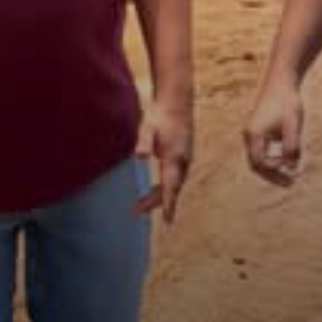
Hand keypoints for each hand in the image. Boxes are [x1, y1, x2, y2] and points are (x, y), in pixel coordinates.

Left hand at [133, 93, 193, 222]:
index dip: (168, 204)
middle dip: (155, 202)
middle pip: (171, 189)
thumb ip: (143, 142)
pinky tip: (157, 189)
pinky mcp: (185, 155)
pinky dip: (166, 186)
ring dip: (160, 196)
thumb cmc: (159, 114)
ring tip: (140, 205)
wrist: (176, 100)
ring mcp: (186, 158)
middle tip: (135, 211)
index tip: (168, 221)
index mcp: (174, 158)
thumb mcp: (147, 128)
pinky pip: (176, 177)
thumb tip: (139, 156)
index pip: (171, 186)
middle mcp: (183, 161)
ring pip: (174, 183)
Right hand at [241, 78, 304, 186]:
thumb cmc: (287, 103)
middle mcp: (249, 135)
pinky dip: (272, 159)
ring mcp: (251, 133)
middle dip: (273, 175)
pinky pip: (261, 151)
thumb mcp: (293, 126)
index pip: (260, 164)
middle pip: (256, 164)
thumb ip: (292, 148)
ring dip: (273, 168)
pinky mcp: (257, 130)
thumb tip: (292, 169)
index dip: (275, 174)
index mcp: (254, 135)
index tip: (292, 178)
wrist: (281, 82)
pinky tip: (286, 160)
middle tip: (291, 183)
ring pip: (258, 159)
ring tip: (291, 174)